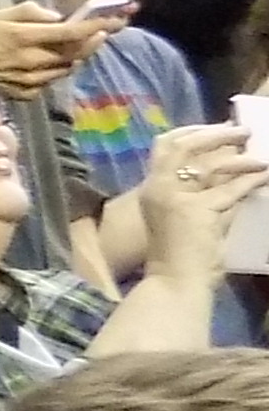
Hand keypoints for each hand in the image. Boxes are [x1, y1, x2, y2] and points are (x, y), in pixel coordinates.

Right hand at [0, 0, 113, 95]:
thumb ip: (29, 12)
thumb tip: (57, 17)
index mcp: (25, 37)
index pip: (70, 32)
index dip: (95, 25)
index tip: (114, 19)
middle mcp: (33, 60)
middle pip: (75, 52)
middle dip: (93, 40)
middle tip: (104, 30)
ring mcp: (32, 80)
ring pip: (67, 67)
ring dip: (78, 55)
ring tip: (81, 44)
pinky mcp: (28, 93)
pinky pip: (52, 80)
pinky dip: (59, 69)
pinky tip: (54, 61)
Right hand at [134, 121, 268, 291]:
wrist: (174, 282)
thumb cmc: (178, 257)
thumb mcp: (187, 219)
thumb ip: (205, 197)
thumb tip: (235, 177)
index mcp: (152, 189)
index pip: (165, 146)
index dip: (192, 132)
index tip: (217, 128)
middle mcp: (159, 188)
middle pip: (183, 146)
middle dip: (214, 134)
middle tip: (241, 131)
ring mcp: (177, 198)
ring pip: (211, 165)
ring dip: (239, 157)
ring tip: (260, 155)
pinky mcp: (199, 211)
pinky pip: (230, 190)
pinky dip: (250, 181)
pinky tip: (264, 176)